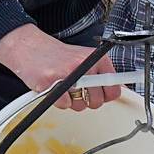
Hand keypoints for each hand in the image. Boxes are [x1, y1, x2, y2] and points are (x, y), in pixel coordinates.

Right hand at [0, 23, 119, 110]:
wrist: (31, 48)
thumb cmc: (59, 58)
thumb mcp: (86, 60)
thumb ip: (102, 76)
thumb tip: (122, 92)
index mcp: (97, 58)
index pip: (114, 88)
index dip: (106, 96)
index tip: (100, 94)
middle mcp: (85, 64)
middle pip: (97, 101)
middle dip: (87, 100)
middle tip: (77, 90)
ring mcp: (68, 72)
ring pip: (80, 105)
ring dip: (72, 101)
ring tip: (64, 87)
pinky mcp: (53, 81)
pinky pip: (64, 105)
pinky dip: (59, 101)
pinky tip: (54, 88)